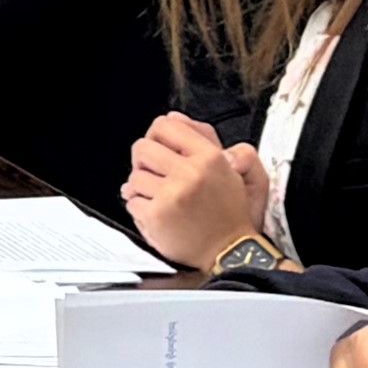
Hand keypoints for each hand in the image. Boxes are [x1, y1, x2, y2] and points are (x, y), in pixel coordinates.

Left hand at [122, 114, 276, 270]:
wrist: (230, 251)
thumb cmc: (230, 212)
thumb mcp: (236, 167)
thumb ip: (205, 137)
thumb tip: (173, 117)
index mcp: (210, 157)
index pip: (165, 125)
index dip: (157, 136)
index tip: (160, 148)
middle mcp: (191, 173)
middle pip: (142, 148)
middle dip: (144, 161)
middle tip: (157, 175)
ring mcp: (171, 195)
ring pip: (134, 176)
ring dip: (143, 187)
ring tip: (161, 198)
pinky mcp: (157, 216)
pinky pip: (132, 200)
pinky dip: (140, 208)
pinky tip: (158, 213)